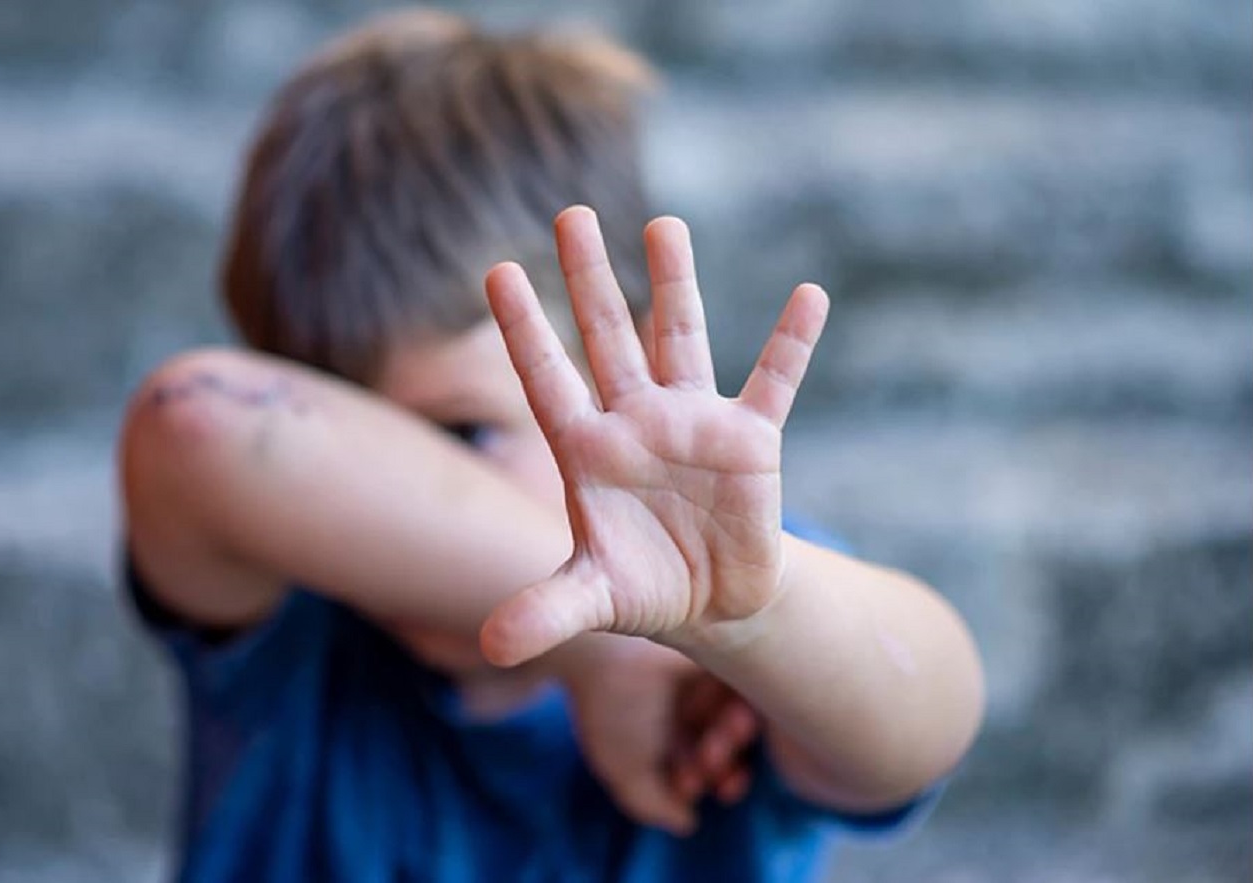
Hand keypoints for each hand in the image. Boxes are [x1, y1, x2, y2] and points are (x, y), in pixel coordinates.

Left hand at [479, 206, 828, 666]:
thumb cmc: (642, 588)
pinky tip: (809, 297)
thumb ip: (546, 610)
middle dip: (588, 279)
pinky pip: (774, 382)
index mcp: (586, 451)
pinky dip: (791, 344)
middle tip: (570, 213)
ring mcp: (693, 423)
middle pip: (608, 338)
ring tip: (662, 223)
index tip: (496, 270)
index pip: (547, 379)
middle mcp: (635, 421)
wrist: (713, 600)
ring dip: (674, 284)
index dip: (524, 330)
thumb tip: (488, 647)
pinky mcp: (752, 441)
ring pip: (681, 338)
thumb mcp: (594, 600)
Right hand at [562, 640, 758, 834]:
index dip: (708, 781)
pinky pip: (753, 688)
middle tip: (705, 761)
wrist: (606, 648)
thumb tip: (688, 823)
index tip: (691, 785)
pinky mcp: (724, 652)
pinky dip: (745, 708)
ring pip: (739, 718)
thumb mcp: (624, 769)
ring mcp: (707, 678)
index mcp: (667, 731)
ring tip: (712, 743)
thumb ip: (653, 804)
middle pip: (727, 743)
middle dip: (721, 765)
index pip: (706, 765)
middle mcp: (690, 705)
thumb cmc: (612, 709)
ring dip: (733, 741)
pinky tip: (728, 716)